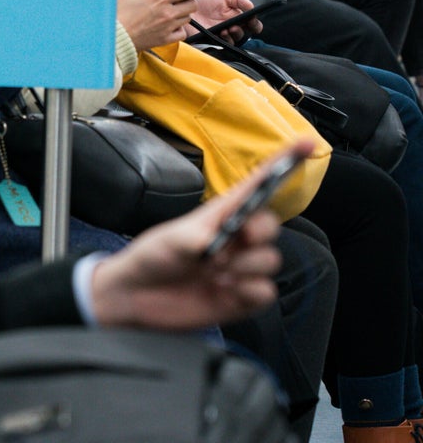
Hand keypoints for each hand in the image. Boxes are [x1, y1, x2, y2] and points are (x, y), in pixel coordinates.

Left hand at [89, 143, 312, 329]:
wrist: (135, 299)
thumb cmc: (150, 260)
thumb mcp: (167, 241)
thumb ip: (192, 239)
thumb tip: (213, 244)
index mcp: (219, 215)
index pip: (256, 186)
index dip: (281, 163)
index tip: (306, 143)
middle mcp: (234, 239)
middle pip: (270, 224)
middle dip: (260, 230)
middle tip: (235, 241)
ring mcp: (240, 267)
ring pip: (270, 260)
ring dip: (244, 267)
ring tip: (214, 273)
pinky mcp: (242, 297)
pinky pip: (265, 291)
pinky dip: (247, 291)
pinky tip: (222, 291)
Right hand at [116, 0, 215, 50]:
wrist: (115, 35)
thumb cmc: (118, 13)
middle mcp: (168, 12)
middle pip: (192, 4)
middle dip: (189, 0)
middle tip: (180, 0)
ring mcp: (168, 27)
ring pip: (187, 18)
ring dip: (183, 14)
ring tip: (171, 13)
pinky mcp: (165, 39)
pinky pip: (181, 33)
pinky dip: (179, 29)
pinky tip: (170, 27)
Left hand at [186, 0, 260, 43]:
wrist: (187, 5)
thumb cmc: (206, 1)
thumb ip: (240, 0)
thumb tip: (251, 6)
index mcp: (236, 17)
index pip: (251, 24)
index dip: (255, 24)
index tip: (253, 20)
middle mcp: (231, 27)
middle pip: (244, 34)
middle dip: (244, 30)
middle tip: (240, 25)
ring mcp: (221, 34)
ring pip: (234, 40)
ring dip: (234, 35)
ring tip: (229, 28)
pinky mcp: (211, 39)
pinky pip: (221, 44)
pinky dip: (224, 39)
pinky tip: (221, 32)